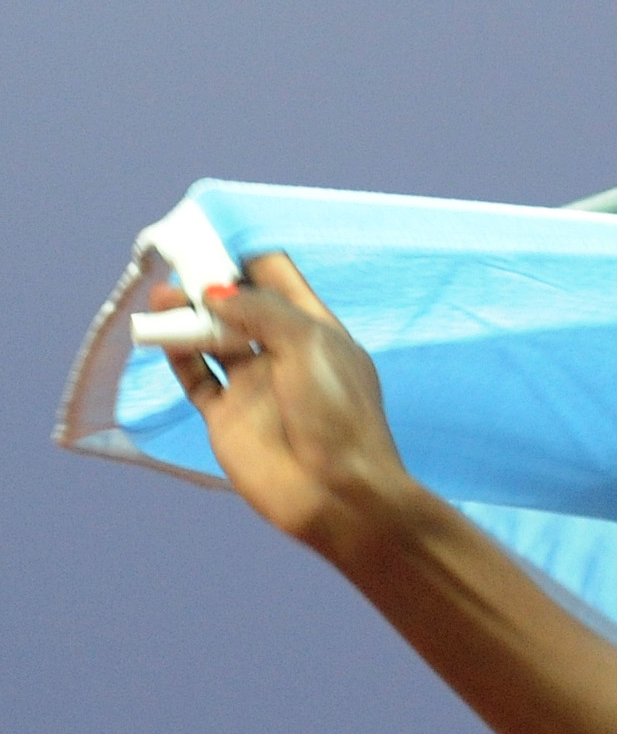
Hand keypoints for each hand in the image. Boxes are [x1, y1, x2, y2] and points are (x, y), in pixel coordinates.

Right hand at [152, 253, 417, 556]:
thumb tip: (215, 291)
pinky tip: (161, 333)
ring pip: (210, 337)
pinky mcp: (226, 416)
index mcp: (316, 329)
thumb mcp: (310, 346)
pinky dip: (175, 353)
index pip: (277, 278)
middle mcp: (282, 353)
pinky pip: (194, 376)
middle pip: (237, 304)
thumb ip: (262, 311)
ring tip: (162, 297)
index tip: (211, 238)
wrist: (337, 494)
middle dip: (208, 282)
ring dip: (185, 315)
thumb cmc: (339, 416)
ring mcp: (253, 384)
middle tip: (178, 263)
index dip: (245, 257)